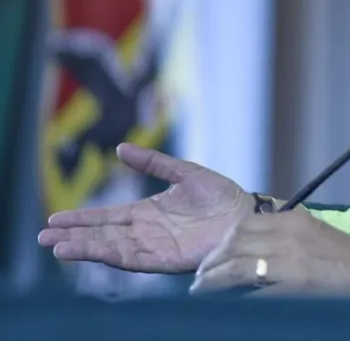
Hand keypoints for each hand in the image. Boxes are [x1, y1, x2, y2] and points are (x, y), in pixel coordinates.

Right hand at [37, 143, 252, 273]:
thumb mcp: (185, 172)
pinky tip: (92, 252)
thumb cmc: (221, 195)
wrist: (246, 215)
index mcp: (147, 212)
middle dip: (74, 236)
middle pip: (102, 234)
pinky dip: (110, 256)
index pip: (107, 217)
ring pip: (111, 248)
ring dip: (86, 248)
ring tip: (59, 247)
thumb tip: (121, 148)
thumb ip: (154, 162)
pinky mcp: (165, 259)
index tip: (54, 220)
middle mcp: (146, 231)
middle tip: (45, 237)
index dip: (81, 219)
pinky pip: (132, 259)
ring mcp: (154, 246)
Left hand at [189, 207, 349, 297]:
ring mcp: (288, 261)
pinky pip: (251, 293)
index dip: (223, 241)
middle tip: (201, 275)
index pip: (244, 224)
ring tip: (201, 290)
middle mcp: (287, 236)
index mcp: (293, 220)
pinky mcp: (291, 287)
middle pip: (234, 242)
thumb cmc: (346, 257)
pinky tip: (223, 305)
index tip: (214, 255)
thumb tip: (252, 245)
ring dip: (212, 279)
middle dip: (212, 259)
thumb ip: (285, 233)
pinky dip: (233, 298)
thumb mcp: (313, 232)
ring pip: (235, 266)